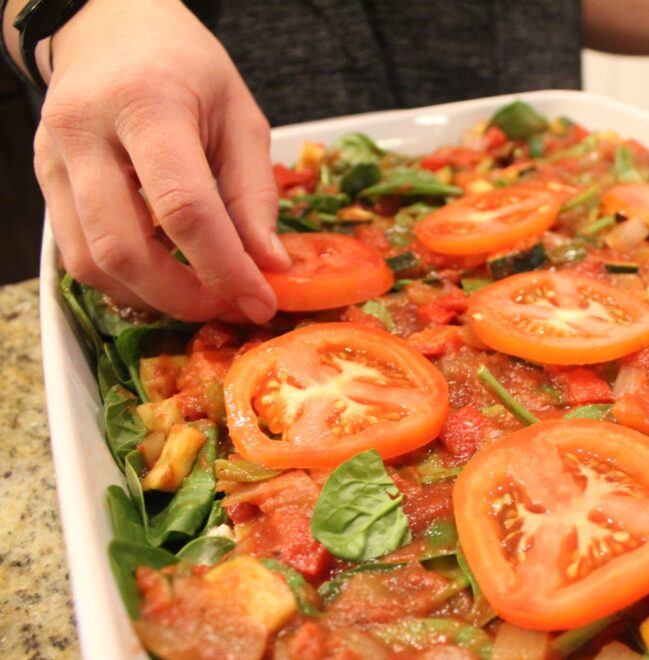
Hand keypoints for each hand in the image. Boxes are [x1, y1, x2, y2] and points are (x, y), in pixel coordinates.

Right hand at [35, 0, 289, 321]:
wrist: (110, 25)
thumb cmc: (184, 65)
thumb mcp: (240, 115)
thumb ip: (255, 193)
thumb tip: (269, 265)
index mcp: (146, 104)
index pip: (185, 209)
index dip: (225, 268)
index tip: (260, 300)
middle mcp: (86, 131)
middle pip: (125, 248)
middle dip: (183, 297)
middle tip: (229, 306)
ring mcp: (54, 157)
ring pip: (90, 262)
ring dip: (150, 297)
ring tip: (201, 295)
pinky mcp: (44, 178)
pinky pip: (76, 253)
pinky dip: (124, 280)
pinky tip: (164, 276)